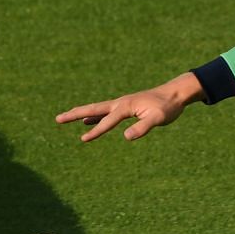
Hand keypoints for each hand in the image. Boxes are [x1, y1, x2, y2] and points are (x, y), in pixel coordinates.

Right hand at [56, 72, 203, 141]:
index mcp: (125, 106)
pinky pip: (105, 113)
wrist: (176, 93)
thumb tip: (126, 137)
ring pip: (97, 110)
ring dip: (82, 114)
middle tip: (57, 118)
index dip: (96, 131)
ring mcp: (122, 104)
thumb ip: (143, 127)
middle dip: (75, 114)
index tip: (83, 139)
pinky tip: (89, 122)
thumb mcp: (158, 118)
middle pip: (93, 109)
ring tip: (66, 118)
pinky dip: (95, 117)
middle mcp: (120, 103)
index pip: (107, 121)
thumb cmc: (168, 107)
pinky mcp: (126, 107)